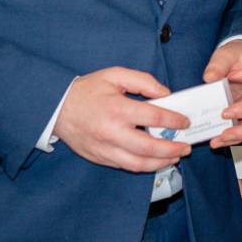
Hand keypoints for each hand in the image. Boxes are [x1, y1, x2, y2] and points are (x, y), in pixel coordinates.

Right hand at [52, 67, 191, 172]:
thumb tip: (165, 94)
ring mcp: (105, 148)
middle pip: (149, 147)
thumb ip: (143, 81)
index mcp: (118, 109)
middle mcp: (112, 132)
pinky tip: (154, 160)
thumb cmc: (87, 90)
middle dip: (172, 149)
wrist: (56, 108)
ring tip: (174, 157)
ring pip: (138, 164)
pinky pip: (125, 166)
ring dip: (160, 163)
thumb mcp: (115, 75)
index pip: (154, 117)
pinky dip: (143, 166)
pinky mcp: (99, 158)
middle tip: (186, 146)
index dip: (174, 120)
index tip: (185, 122)